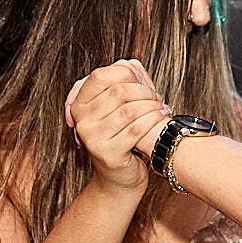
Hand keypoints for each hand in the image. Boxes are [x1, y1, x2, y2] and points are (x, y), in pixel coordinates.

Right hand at [65, 60, 169, 191]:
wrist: (119, 178)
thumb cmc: (121, 137)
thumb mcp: (114, 109)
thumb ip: (119, 84)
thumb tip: (131, 64)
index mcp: (78, 105)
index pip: (100, 76)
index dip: (124, 73)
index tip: (141, 81)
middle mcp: (81, 121)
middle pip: (118, 91)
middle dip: (143, 92)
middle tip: (157, 96)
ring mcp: (92, 138)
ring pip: (129, 110)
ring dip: (152, 106)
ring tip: (162, 107)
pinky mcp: (108, 153)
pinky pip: (136, 129)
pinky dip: (153, 121)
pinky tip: (162, 117)